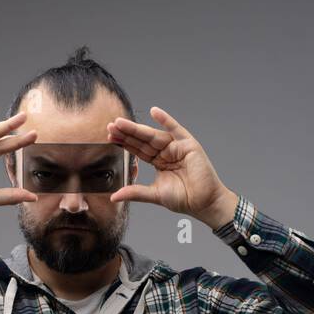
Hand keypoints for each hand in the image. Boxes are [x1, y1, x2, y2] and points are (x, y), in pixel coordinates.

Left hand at [106, 106, 237, 228]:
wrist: (204, 202)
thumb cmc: (184, 198)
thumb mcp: (154, 194)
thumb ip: (135, 192)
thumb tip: (114, 197)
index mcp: (159, 162)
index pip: (138, 150)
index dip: (125, 144)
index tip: (110, 137)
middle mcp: (167, 152)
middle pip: (143, 141)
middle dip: (127, 134)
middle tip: (111, 126)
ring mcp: (177, 147)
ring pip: (154, 135)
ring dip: (138, 128)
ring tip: (121, 122)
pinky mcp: (188, 144)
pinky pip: (175, 129)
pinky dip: (165, 120)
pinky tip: (154, 111)